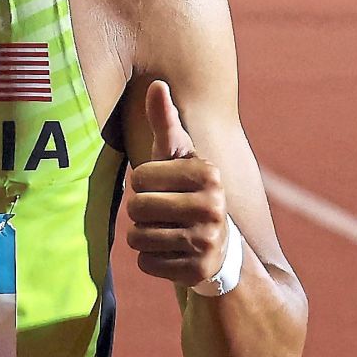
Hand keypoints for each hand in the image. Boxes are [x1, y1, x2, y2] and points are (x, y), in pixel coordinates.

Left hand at [126, 80, 228, 285]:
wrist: (219, 248)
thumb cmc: (186, 191)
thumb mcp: (177, 157)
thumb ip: (165, 122)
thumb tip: (157, 83)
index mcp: (209, 174)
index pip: (140, 177)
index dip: (143, 183)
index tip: (164, 187)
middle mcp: (214, 208)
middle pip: (137, 208)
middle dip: (140, 212)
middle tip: (164, 213)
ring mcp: (208, 242)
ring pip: (137, 238)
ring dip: (143, 237)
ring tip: (167, 232)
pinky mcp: (198, 273)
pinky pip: (145, 264)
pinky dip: (151, 261)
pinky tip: (171, 255)